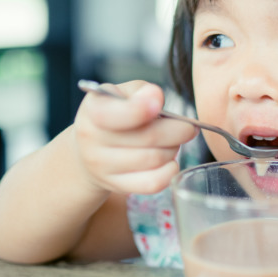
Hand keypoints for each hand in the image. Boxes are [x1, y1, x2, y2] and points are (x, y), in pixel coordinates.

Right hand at [73, 81, 197, 194]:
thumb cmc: (116, 114)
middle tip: (187, 127)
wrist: (90, 148)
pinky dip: (169, 172)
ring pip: (155, 159)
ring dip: (174, 149)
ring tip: (174, 142)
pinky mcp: (116, 185)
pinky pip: (152, 183)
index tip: (158, 105)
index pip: (118, 114)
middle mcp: (92, 139)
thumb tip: (155, 97)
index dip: (142, 109)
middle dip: (178, 130)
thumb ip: (141, 91)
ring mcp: (102, 166)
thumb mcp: (123, 94)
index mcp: (94, 110)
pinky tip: (170, 162)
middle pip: (149, 137)